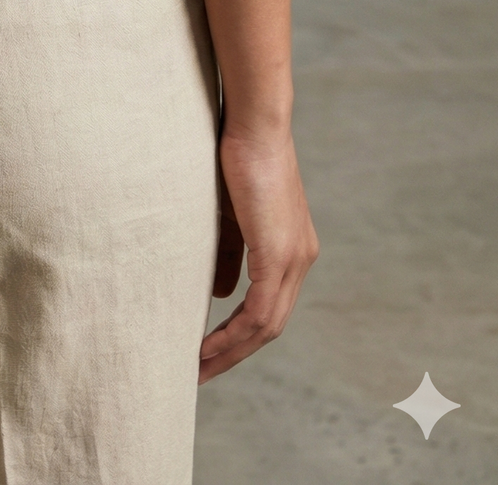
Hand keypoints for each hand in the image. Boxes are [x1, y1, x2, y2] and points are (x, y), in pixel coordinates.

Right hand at [199, 123, 318, 382]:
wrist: (254, 123)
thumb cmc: (236, 156)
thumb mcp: (230, 214)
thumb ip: (228, 254)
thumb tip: (217, 294)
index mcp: (292, 249)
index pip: (269, 308)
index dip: (239, 335)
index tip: (209, 352)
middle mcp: (300, 260)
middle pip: (270, 327)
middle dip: (233, 354)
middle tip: (199, 374)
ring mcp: (294, 259)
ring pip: (266, 327)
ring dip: (230, 352)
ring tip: (197, 369)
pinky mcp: (279, 255)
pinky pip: (259, 313)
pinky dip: (232, 335)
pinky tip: (206, 347)